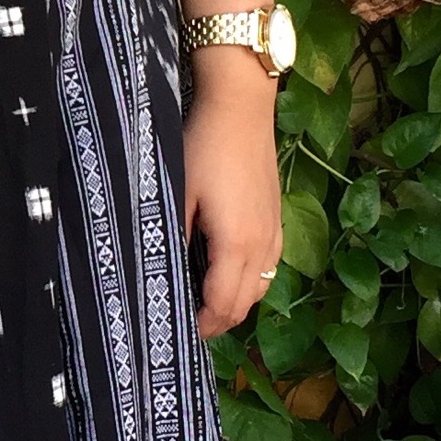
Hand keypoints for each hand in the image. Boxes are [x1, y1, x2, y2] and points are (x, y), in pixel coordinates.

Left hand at [182, 53, 281, 340]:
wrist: (241, 109)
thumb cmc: (204, 148)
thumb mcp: (178, 195)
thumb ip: (174, 241)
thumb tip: (163, 276)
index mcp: (237, 244)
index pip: (223, 305)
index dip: (203, 326)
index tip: (179, 332)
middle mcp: (263, 245)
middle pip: (245, 304)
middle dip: (218, 321)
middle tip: (188, 325)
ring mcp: (274, 232)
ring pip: (260, 288)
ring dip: (234, 303)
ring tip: (204, 304)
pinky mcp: (277, 219)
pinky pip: (267, 267)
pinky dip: (248, 282)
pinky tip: (226, 273)